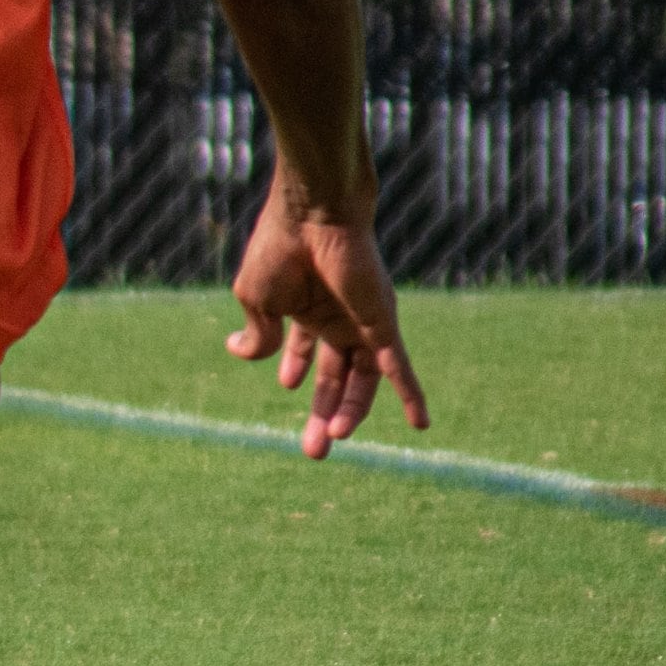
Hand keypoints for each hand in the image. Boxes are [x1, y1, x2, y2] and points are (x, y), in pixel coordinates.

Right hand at [223, 173, 428, 457]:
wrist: (313, 215)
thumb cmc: (280, 248)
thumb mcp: (255, 297)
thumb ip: (257, 332)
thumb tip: (244, 354)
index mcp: (306, 310)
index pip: (307, 351)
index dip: (299, 372)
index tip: (287, 387)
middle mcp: (339, 320)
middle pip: (335, 377)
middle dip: (323, 413)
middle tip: (313, 451)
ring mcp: (364, 324)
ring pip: (363, 380)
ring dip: (351, 411)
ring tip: (334, 438)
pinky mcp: (383, 324)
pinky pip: (400, 367)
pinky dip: (410, 394)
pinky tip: (421, 423)